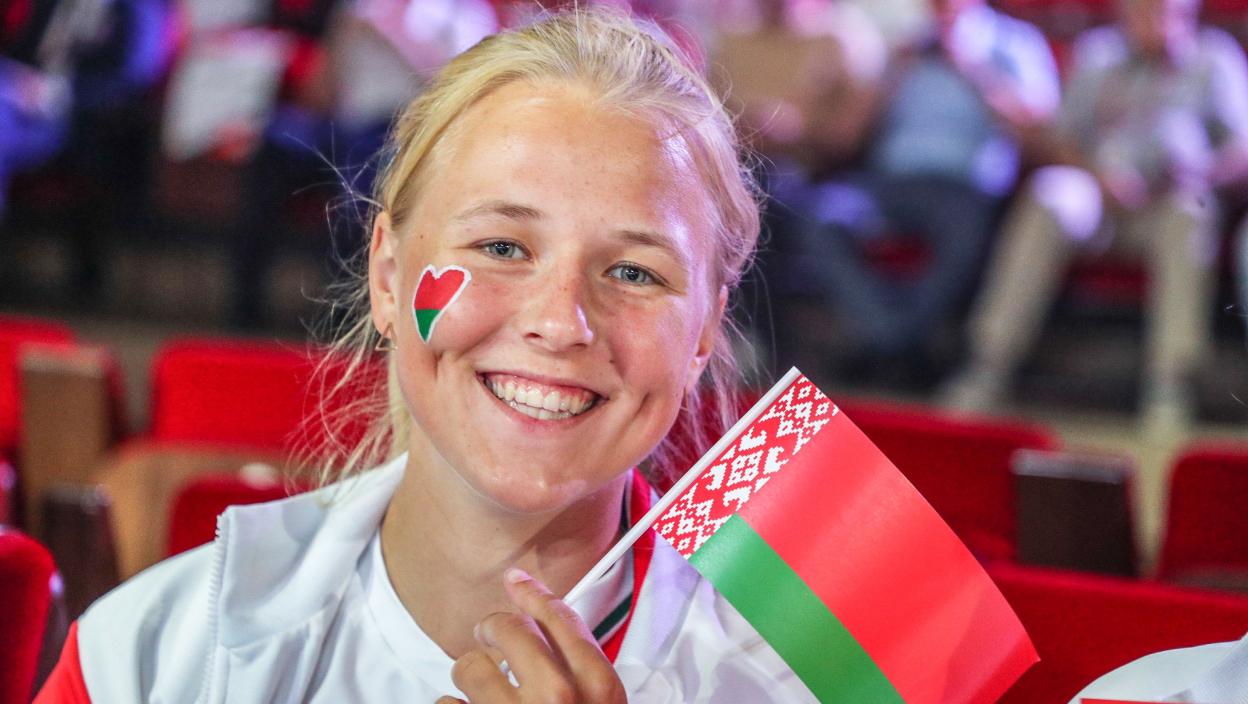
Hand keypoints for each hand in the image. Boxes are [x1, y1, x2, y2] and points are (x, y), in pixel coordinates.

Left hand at [436, 569, 627, 703]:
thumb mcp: (604, 702)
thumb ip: (584, 669)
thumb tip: (551, 632)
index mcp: (596, 686)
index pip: (561, 617)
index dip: (533, 592)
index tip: (517, 580)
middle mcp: (557, 697)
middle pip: (511, 630)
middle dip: (493, 626)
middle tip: (487, 632)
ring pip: (471, 667)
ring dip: (471, 673)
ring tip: (479, 684)